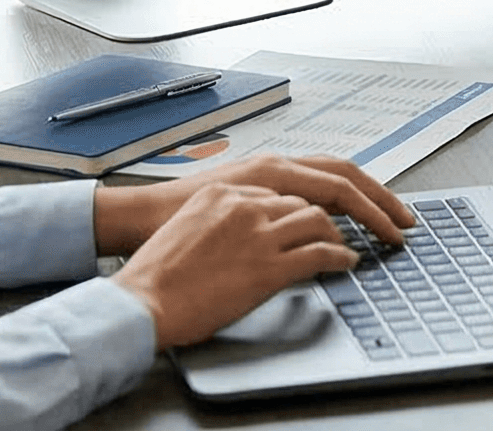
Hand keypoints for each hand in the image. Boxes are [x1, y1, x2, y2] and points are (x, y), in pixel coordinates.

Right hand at [94, 153, 414, 253]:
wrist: (142, 255)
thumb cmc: (175, 231)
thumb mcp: (224, 202)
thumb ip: (260, 200)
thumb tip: (289, 211)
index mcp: (263, 168)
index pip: (329, 170)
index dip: (364, 186)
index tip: (386, 202)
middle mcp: (268, 181)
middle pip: (342, 180)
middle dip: (380, 200)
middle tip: (405, 220)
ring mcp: (265, 217)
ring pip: (332, 211)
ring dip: (366, 226)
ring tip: (385, 242)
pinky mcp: (262, 255)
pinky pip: (317, 249)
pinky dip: (340, 254)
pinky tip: (349, 262)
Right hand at [111, 183, 360, 348]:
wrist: (142, 302)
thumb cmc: (157, 275)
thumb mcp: (190, 228)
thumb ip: (224, 221)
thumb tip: (248, 234)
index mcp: (225, 193)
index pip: (282, 190)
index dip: (305, 204)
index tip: (320, 214)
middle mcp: (245, 205)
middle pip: (307, 198)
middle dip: (335, 211)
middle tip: (350, 223)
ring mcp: (259, 234)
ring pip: (319, 220)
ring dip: (340, 234)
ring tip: (348, 246)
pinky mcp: (269, 267)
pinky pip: (320, 253)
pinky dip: (340, 257)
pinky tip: (346, 263)